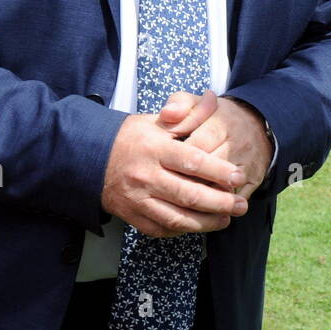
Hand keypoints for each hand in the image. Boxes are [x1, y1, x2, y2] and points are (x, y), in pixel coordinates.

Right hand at [101, 90, 246, 236]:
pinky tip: (199, 225)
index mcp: (154, 148)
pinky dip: (183, 230)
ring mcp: (137, 198)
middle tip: (240, 206)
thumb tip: (212, 98)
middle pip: (189, 194)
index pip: (192, 162)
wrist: (90, 157)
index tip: (239, 176)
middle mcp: (145, 175)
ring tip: (226, 219)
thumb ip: (189, 112)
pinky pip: (161, 229)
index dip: (219, 172)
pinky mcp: (131, 216)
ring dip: (206, 222)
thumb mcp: (158, 120)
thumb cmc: (131, 137)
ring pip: (177, 218)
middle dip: (220, 203)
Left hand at [157, 90, 271, 202]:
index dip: (177, 160)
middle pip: (209, 170)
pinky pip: (234, 199)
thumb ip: (180, 104)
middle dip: (185, 182)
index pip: (197, 146)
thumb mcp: (198, 103)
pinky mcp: (254, 180)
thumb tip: (167, 114)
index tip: (160, 167)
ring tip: (179, 203)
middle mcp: (238, 145)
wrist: (256, 125)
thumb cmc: (216, 117)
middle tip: (165, 189)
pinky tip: (198, 212)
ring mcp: (248, 164)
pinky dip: (216, 208)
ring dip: (200, 199)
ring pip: (222, 188)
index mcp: (222, 124)